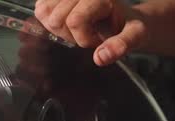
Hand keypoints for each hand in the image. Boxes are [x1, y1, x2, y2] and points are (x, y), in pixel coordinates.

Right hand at [34, 0, 148, 65]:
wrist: (122, 17)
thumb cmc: (127, 25)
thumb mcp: (135, 35)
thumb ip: (122, 44)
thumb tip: (100, 57)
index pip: (75, 21)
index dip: (84, 38)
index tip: (98, 40)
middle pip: (57, 18)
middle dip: (71, 34)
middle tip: (88, 33)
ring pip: (44, 12)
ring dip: (60, 28)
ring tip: (78, 27)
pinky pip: (39, 9)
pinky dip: (49, 21)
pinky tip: (66, 22)